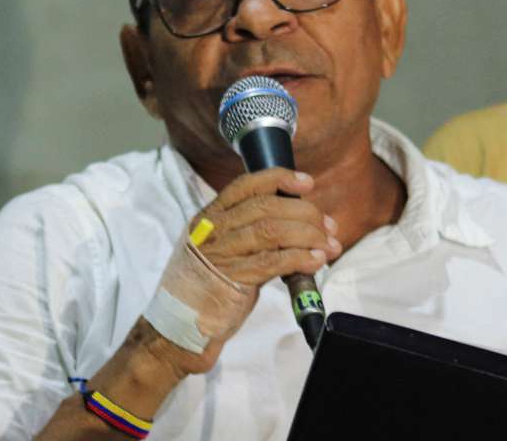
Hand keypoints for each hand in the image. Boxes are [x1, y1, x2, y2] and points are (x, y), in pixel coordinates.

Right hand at [143, 167, 339, 376]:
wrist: (177, 327)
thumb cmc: (205, 288)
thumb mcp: (218, 250)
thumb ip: (246, 232)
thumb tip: (294, 222)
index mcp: (208, 218)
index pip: (245, 185)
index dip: (279, 179)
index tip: (307, 183)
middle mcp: (213, 230)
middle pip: (266, 207)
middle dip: (304, 212)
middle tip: (328, 225)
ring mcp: (221, 254)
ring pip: (272, 230)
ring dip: (308, 235)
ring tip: (329, 245)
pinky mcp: (233, 279)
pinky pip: (274, 262)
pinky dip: (300, 258)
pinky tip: (316, 260)